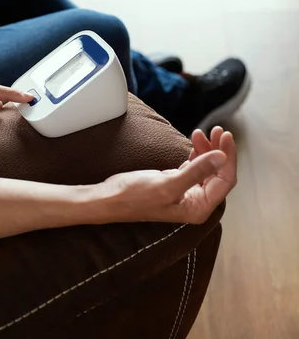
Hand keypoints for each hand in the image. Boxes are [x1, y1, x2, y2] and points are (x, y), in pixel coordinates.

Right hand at [101, 127, 236, 224]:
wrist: (109, 199)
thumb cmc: (135, 197)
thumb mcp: (168, 184)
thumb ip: (197, 171)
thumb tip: (222, 157)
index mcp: (199, 208)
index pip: (224, 181)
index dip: (228, 157)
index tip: (226, 136)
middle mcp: (196, 202)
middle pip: (219, 173)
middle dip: (220, 151)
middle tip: (218, 130)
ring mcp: (186, 193)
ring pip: (207, 168)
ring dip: (208, 149)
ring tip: (203, 132)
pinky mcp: (176, 183)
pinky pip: (194, 166)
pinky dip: (197, 152)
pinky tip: (195, 141)